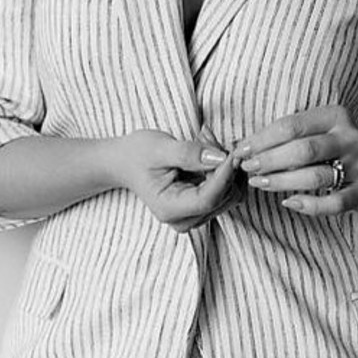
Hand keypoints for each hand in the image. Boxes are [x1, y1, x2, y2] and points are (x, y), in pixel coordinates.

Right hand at [114, 126, 245, 233]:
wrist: (126, 163)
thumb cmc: (138, 155)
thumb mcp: (159, 148)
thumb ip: (188, 154)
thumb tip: (220, 158)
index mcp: (169, 209)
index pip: (208, 199)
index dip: (224, 176)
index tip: (231, 152)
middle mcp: (184, 219)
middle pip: (223, 198)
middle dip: (224, 167)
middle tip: (207, 137)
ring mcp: (195, 216)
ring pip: (230, 194)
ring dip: (226, 166)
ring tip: (204, 141)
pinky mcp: (204, 208)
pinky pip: (228, 191)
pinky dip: (225, 170)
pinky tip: (209, 152)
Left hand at [233, 104, 357, 215]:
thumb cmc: (337, 152)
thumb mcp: (322, 132)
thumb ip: (291, 135)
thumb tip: (245, 145)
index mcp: (337, 116)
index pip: (292, 125)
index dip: (263, 139)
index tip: (241, 150)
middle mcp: (351, 139)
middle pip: (303, 149)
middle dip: (269, 160)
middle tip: (247, 168)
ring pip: (315, 176)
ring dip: (282, 181)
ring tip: (259, 184)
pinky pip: (332, 203)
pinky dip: (308, 205)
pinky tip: (289, 202)